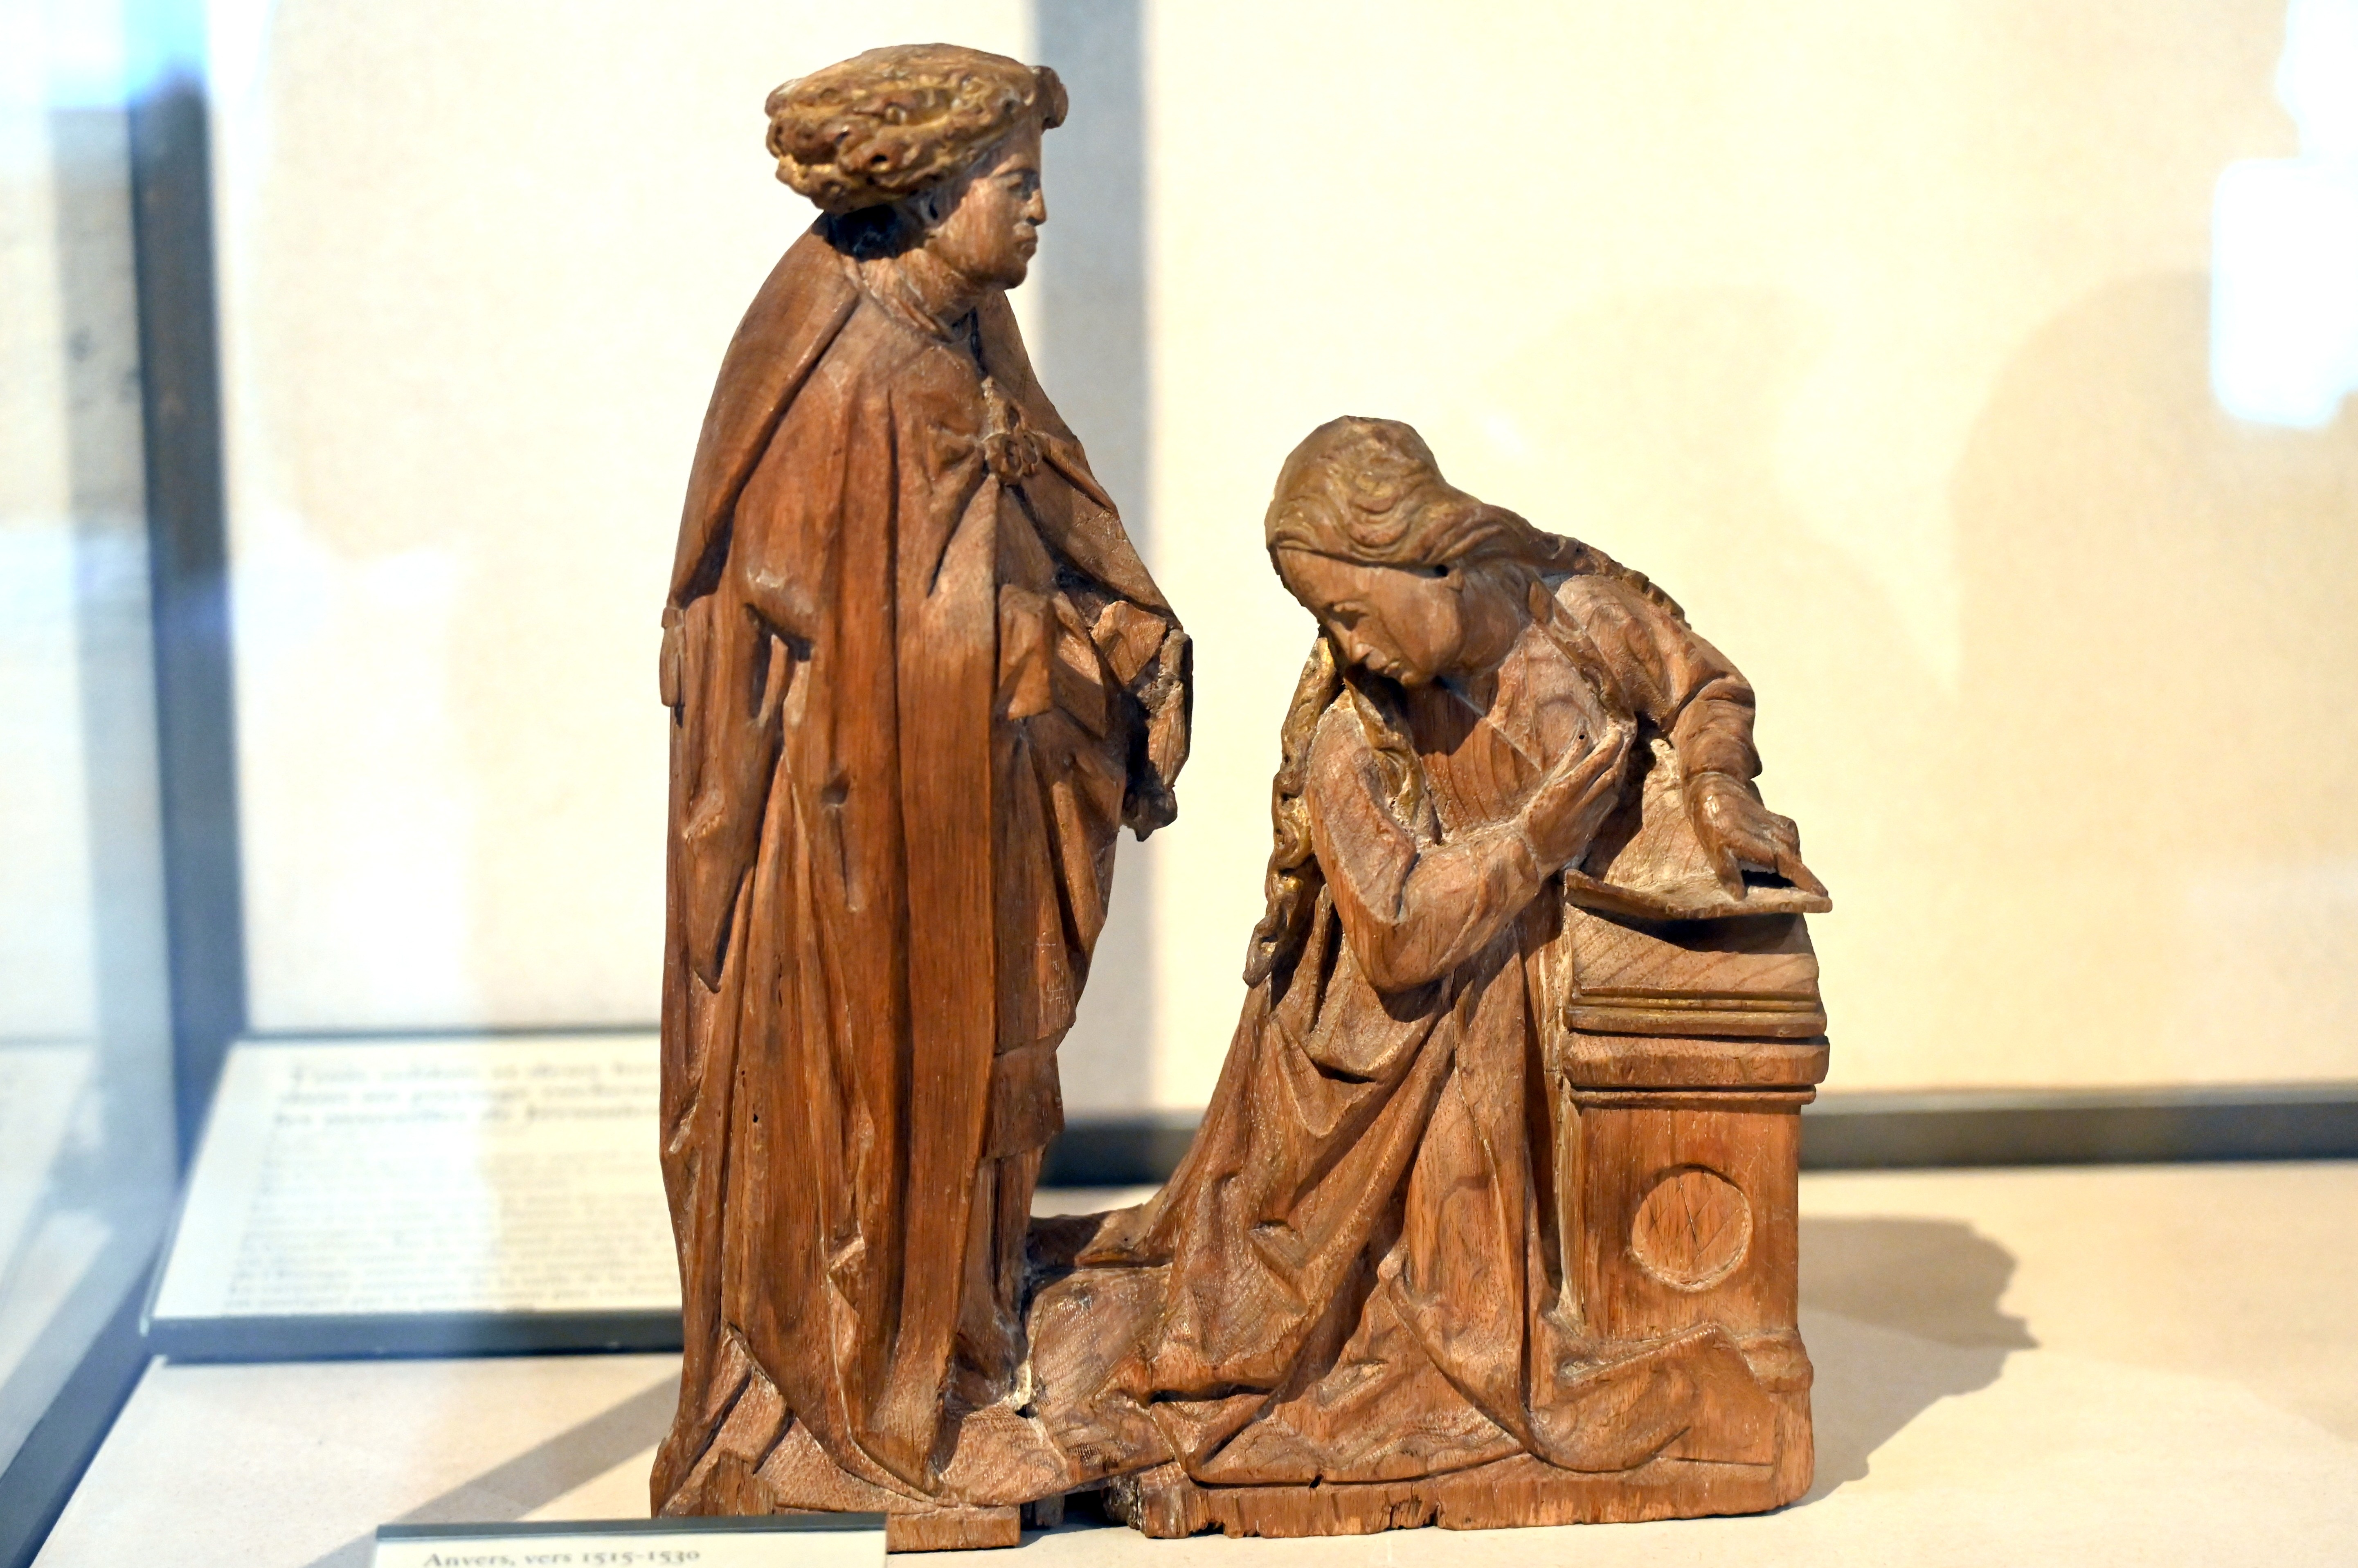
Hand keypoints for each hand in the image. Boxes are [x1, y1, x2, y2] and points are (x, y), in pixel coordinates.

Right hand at [1520, 717, 1635, 871]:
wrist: (1532, 851)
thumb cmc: (1533, 816)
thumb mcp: (1547, 785)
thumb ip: (1567, 762)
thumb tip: (1584, 739)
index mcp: (1570, 787)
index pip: (1598, 760)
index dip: (1611, 744)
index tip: (1617, 732)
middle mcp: (1585, 800)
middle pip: (1611, 773)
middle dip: (1619, 754)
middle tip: (1623, 740)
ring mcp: (1592, 815)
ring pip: (1614, 788)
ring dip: (1619, 771)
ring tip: (1619, 758)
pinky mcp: (1594, 827)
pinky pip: (1610, 804)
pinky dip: (1613, 789)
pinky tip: (1612, 784)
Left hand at [1686, 771, 1826, 897]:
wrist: (1717, 787)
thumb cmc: (1713, 822)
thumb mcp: (1715, 850)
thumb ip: (1728, 873)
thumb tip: (1739, 896)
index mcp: (1769, 848)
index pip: (1795, 871)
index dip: (1809, 885)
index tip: (1824, 898)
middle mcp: (1782, 839)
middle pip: (1798, 866)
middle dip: (1805, 882)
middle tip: (1812, 899)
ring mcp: (1784, 829)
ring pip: (1794, 856)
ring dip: (1794, 870)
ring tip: (1793, 888)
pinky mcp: (1782, 823)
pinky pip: (1791, 845)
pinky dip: (1788, 856)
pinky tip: (1779, 864)